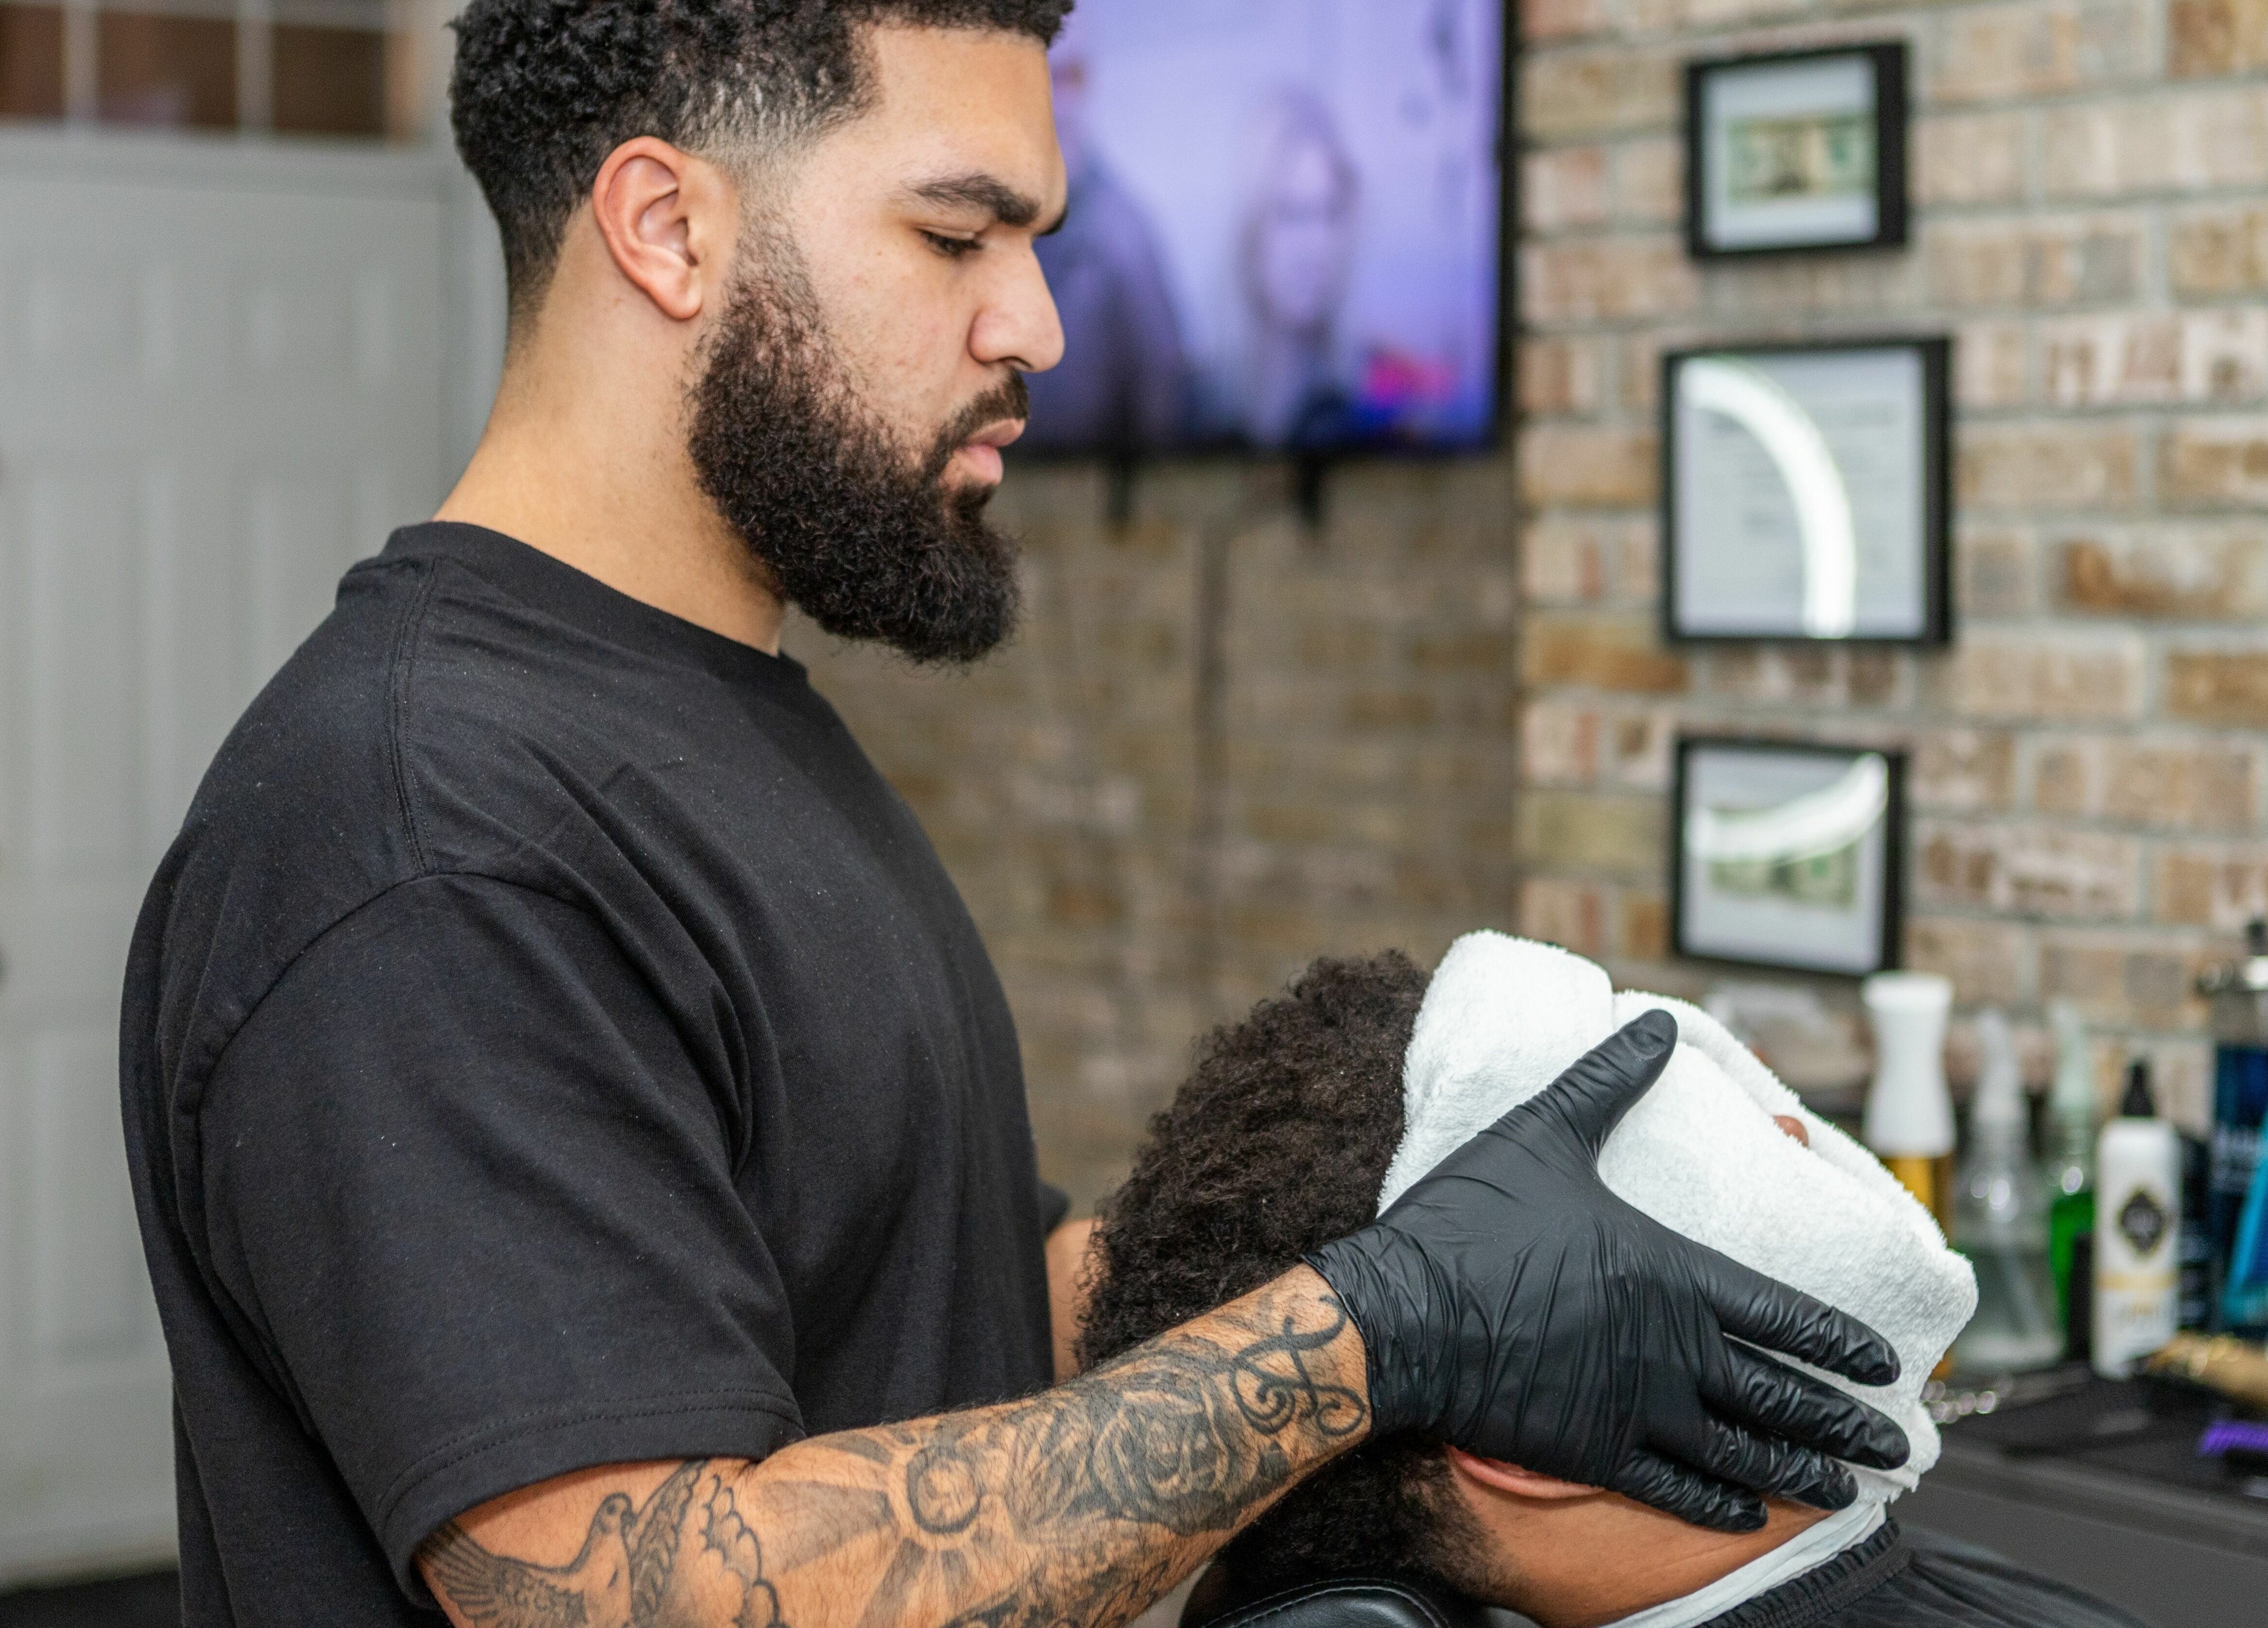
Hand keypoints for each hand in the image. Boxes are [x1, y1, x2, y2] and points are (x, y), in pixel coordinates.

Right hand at [1305, 1011, 1909, 1530]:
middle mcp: (1670, 1347)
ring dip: (1801, 1472)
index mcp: (1670, 1272)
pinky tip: (1746, 1514)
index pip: (1783, 1314)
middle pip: (1781, 1395)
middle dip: (1846, 1422)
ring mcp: (1634, 1406)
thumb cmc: (1469, 1219)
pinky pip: (1674, 1488)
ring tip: (1844, 1487)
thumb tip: (1655, 1021)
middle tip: (1896, 1444)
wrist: (1399, 1316)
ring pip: (1742, 1452)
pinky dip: (1719, 1504)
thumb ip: (1607, 1081)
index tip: (1886, 1364)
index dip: (1840, 1342)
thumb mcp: (1542, 1131)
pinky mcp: (1591, 1449)